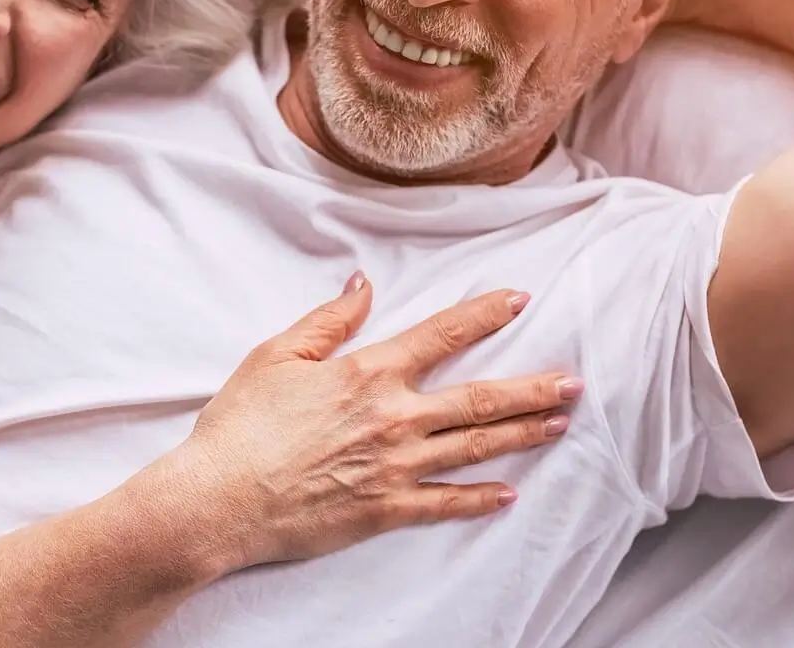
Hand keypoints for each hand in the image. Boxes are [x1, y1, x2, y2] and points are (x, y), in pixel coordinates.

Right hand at [159, 273, 579, 573]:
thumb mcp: (276, 355)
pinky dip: (480, 499)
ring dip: (523, 435)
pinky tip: (509, 494)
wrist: (219, 499)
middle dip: (532, 388)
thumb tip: (364, 285)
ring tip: (558, 425)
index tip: (519, 300)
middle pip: (479, 398)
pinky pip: (446, 504)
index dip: (485, 315)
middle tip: (574, 383)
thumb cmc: (240, 425)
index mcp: (369, 372)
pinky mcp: (385, 510)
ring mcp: (395, 467)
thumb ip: (328, 320)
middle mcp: (394, 417)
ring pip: (475, 447)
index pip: (441, 335)